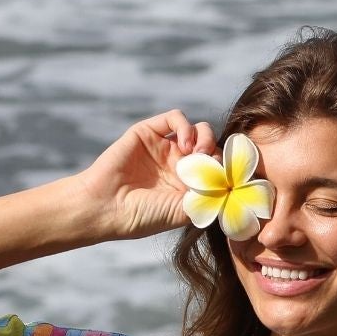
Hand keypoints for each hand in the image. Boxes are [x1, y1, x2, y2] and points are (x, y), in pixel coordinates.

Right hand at [78, 108, 219, 242]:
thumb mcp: (182, 212)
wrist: (107, 207)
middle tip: (212, 164)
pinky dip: (186, 126)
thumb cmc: (142, 216)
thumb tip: (229, 183)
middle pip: (209, 148)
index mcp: (187, 187)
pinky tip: (185, 144)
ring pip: (196, 130)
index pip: (215, 169)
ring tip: (198, 154)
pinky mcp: (149, 132)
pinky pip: (175, 118)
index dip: (224, 169)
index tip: (227, 176)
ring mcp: (163, 148)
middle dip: (216, 152)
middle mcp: (177, 166)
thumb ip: (206, 197)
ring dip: (204, 137)